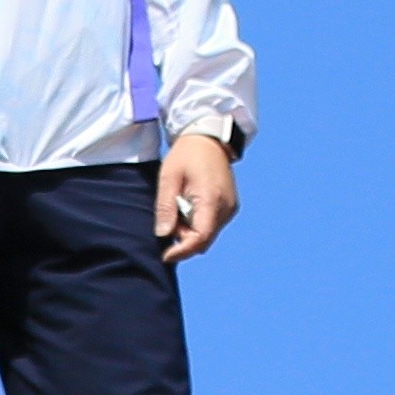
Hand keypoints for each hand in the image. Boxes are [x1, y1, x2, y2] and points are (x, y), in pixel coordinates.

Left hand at [156, 129, 242, 257]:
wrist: (208, 139)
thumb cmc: (186, 155)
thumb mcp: (169, 178)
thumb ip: (166, 207)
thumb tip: (163, 235)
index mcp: (211, 199)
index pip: (200, 238)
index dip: (182, 251)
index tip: (165, 255)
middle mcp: (226, 207)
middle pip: (203, 239)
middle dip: (183, 238)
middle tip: (169, 217)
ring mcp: (230, 208)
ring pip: (208, 234)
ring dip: (190, 230)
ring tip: (179, 206)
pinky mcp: (230, 207)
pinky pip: (212, 225)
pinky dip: (198, 223)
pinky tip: (189, 205)